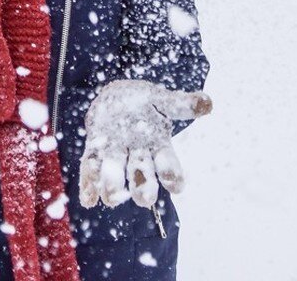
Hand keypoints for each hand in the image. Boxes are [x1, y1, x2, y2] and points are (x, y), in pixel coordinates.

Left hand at [79, 79, 211, 208]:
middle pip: (143, 177)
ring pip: (115, 175)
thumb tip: (208, 103)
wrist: (117, 98)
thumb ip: (183, 104)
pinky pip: (91, 170)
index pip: (168, 165)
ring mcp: (115, 155)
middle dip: (144, 189)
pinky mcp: (94, 151)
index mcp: (158, 146)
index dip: (172, 176)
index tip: (176, 186)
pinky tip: (88, 199)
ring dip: (113, 187)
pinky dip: (89, 185)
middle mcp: (138, 156)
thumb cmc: (145, 102)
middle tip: (145, 199)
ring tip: (112, 197)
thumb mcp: (163, 100)